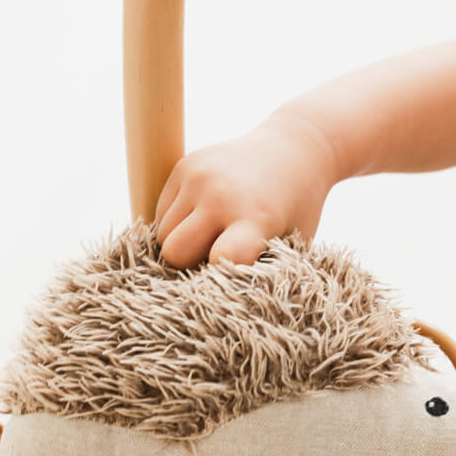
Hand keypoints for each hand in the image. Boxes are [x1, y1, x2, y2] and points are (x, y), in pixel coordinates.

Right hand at [154, 115, 337, 267]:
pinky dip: (176, 223)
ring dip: (180, 243)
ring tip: (211, 235)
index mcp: (256, 218)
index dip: (217, 279)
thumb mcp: (291, 244)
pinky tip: (204, 216)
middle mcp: (221, 195)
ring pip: (162, 234)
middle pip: (175, 251)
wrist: (292, 151)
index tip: (223, 285)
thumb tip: (222, 305)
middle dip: (187, 265)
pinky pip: (161, 211)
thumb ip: (261, 272)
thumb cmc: (294, 210)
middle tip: (211, 260)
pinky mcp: (183, 165)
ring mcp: (198, 177)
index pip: (222, 258)